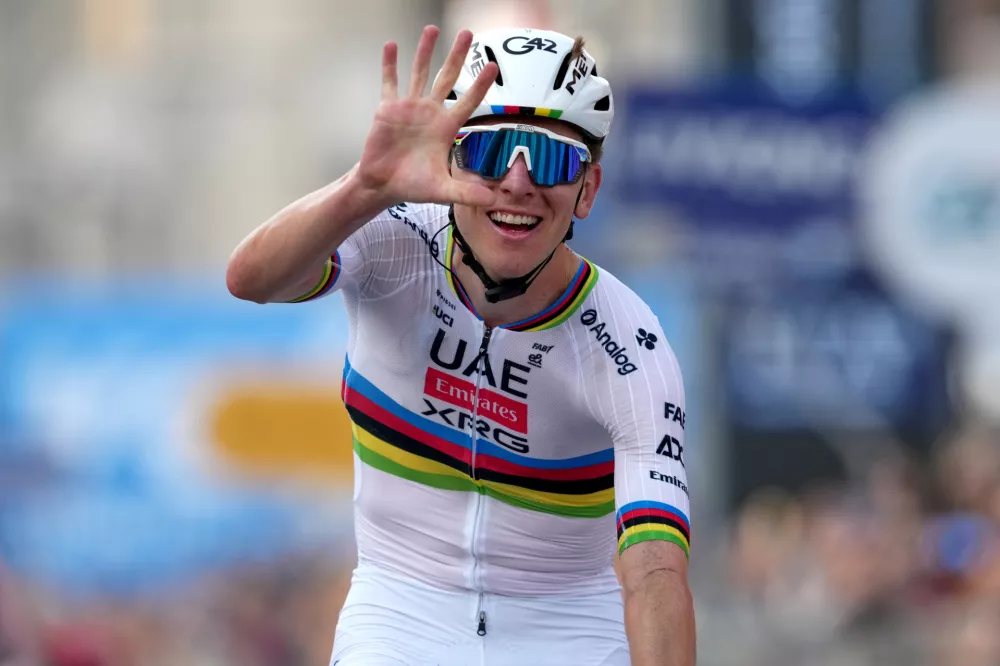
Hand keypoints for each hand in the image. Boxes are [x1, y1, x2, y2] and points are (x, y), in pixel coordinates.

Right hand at [356, 26, 498, 207]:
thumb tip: (494, 202)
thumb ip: (467, 194)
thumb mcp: (443, 191)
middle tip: (467, 33)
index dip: (480, 85)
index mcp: (446, 127)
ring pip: (419, 73)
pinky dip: (390, 64)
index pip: (467, 101)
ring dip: (425, 51)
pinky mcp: (388, 109)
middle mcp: (430, 112)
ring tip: (432, 29)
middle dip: (457, 56)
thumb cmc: (414, 186)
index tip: (492, 66)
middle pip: (446, 78)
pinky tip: (391, 45)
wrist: (383, 186)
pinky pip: (390, 82)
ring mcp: (409, 108)